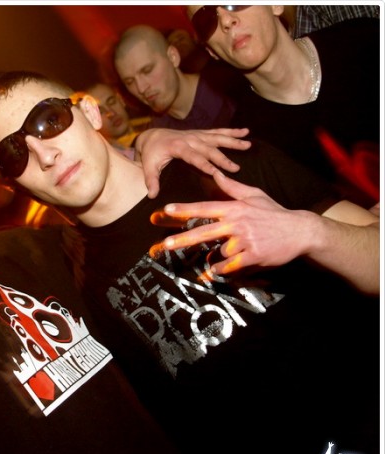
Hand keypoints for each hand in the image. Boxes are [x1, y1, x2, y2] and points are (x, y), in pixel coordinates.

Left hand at [135, 127, 251, 197]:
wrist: (152, 136)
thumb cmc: (151, 153)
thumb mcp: (148, 166)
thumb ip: (151, 180)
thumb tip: (152, 195)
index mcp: (177, 147)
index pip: (193, 157)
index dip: (204, 164)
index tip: (216, 172)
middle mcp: (189, 139)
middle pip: (209, 149)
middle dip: (223, 158)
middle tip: (235, 168)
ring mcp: (197, 135)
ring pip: (217, 138)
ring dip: (233, 141)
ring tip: (248, 144)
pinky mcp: (201, 133)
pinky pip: (218, 132)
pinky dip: (232, 132)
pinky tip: (245, 132)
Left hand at [150, 172, 312, 276]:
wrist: (300, 231)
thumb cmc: (274, 213)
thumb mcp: (255, 195)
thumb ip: (232, 187)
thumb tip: (216, 174)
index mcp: (235, 208)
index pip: (205, 207)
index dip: (185, 209)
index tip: (167, 209)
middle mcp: (237, 223)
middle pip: (204, 232)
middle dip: (182, 239)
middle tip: (165, 244)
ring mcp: (245, 240)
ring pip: (219, 252)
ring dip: (222, 256)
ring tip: (238, 250)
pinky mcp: (253, 256)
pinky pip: (230, 265)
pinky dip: (224, 269)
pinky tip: (223, 268)